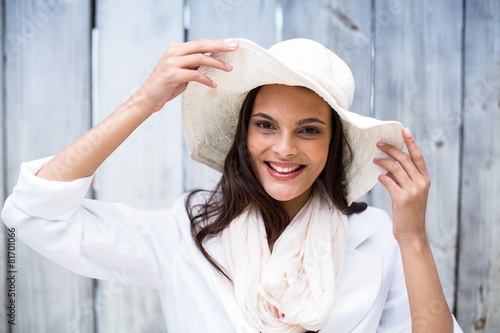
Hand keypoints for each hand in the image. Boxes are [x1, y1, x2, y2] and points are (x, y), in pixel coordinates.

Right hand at [134, 39, 237, 112]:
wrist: (148, 97)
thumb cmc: (167, 85)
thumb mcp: (182, 72)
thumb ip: (194, 65)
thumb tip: (214, 62)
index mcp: (176, 49)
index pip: (200, 43)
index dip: (217, 43)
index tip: (232, 44)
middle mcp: (174, 52)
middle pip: (201, 46)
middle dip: (220, 46)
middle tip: (235, 47)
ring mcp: (172, 63)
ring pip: (199, 59)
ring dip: (216, 64)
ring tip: (229, 69)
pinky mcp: (172, 75)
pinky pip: (194, 75)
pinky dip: (206, 79)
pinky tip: (214, 85)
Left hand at [373, 128, 430, 245]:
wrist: (412, 233)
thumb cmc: (409, 213)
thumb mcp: (410, 193)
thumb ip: (403, 179)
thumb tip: (389, 166)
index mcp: (425, 180)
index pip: (418, 156)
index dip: (411, 142)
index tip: (404, 130)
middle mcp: (421, 183)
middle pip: (404, 159)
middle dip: (391, 148)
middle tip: (379, 143)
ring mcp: (413, 190)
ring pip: (395, 168)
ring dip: (383, 161)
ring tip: (375, 159)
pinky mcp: (402, 198)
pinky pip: (389, 181)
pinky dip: (382, 176)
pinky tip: (378, 176)